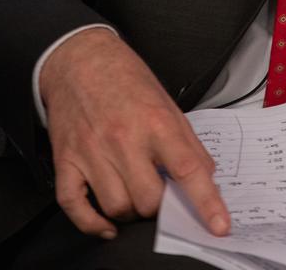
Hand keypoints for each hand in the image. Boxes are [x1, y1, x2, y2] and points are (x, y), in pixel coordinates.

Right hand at [39, 28, 230, 240]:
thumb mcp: (166, 101)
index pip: (187, 169)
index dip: (206, 202)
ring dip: (131, 213)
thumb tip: (206, 176)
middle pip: (149, 200)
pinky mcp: (66, 161)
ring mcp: (92, 152)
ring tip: (135, 195)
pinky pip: (75, 208)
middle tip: (162, 195)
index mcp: (155, 121)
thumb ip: (187, 141)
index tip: (219, 226)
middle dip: (161, 207)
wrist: (79, 58)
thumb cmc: (124, 78)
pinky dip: (92, 224)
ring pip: (117, 208)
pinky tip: (106, 223)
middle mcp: (123, 138)